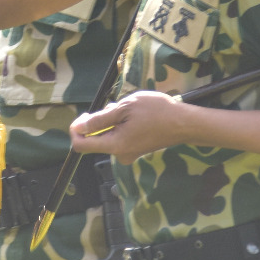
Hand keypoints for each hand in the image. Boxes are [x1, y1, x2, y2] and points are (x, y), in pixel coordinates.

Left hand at [70, 90, 188, 163]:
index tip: (83, 114)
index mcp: (114, 145)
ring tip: (130, 108)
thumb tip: (79, 127)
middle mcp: (119, 154)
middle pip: (95, 139)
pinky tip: (135, 114)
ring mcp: (129, 153)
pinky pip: (120, 136)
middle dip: (100, 120)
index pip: (81, 145)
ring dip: (113, 120)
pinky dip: (122, 124)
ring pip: (109, 135)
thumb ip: (100, 119)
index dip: (76, 130)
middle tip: (116, 105)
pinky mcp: (136, 149)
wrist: (184, 123)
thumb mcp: (125, 108)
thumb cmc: (156, 112)